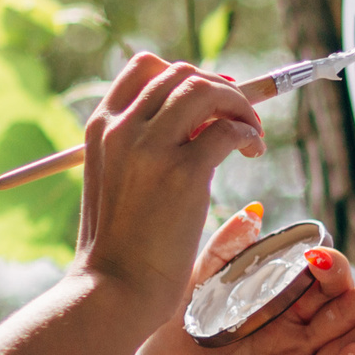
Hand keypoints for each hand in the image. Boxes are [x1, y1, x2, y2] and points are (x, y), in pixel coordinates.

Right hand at [74, 55, 266, 324]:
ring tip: (252, 134)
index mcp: (101, 127)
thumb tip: (200, 120)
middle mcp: (122, 127)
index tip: (210, 99)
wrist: (114, 288)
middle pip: (183, 73)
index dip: (186, 74)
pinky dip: (249, 133)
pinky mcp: (183, 172)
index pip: (145, 66)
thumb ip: (147, 145)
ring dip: (239, 104)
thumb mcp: (120, 180)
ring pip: (207, 90)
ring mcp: (151, 147)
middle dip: (220, 88)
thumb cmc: (121, 245)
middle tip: (241, 118)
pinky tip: (252, 151)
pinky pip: (229, 130)